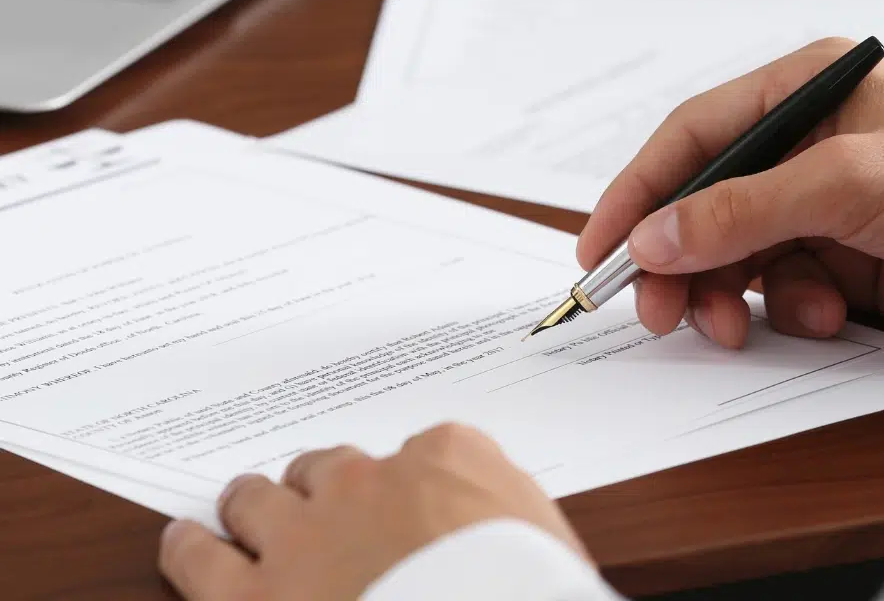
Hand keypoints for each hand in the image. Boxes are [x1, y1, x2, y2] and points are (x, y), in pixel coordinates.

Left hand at [159, 423, 587, 600]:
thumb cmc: (525, 587)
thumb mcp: (544, 537)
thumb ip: (502, 513)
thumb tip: (492, 529)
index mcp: (445, 459)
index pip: (420, 451)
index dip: (405, 486)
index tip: (405, 508)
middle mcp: (367, 482)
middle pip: (327, 468)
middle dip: (320, 488)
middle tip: (314, 506)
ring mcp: (304, 534)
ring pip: (257, 498)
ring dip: (251, 504)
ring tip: (239, 506)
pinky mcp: (253, 594)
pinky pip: (200, 557)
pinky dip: (189, 548)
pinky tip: (185, 543)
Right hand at [577, 38, 883, 348]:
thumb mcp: (842, 183)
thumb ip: (740, 210)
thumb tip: (650, 240)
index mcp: (802, 90)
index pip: (694, 134)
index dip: (639, 189)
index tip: (599, 246)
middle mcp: (804, 140)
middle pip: (704, 201)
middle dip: (678, 260)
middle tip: (656, 313)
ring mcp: (820, 200)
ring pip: (735, 251)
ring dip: (728, 292)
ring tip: (734, 327)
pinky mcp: (840, 253)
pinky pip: (780, 284)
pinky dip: (788, 306)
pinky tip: (824, 313)